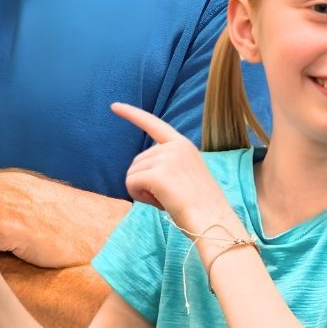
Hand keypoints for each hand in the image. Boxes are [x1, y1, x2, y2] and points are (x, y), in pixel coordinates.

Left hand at [111, 102, 236, 231]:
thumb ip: (165, 165)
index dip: (132, 114)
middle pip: (137, 161)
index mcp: (183, 145)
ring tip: (169, 199)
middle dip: (146, 182)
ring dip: (143, 191)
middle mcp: (174, 146)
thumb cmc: (200, 207)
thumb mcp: (185, 175)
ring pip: (132, 174)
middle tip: (170, 195)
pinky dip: (138, 196)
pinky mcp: (157, 174)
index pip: (153, 124)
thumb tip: (138, 169)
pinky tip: (159, 202)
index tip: (113, 106)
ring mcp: (166, 158)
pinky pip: (130, 183)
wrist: (213, 222)